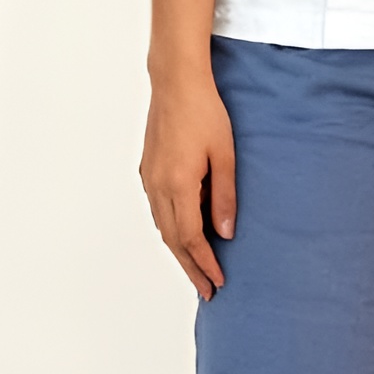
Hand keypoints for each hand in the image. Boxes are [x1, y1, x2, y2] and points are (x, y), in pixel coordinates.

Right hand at [142, 65, 236, 297]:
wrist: (176, 83)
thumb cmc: (204, 112)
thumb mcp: (224, 155)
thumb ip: (224, 196)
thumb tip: (225, 233)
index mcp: (177, 184)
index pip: (190, 238)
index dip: (204, 263)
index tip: (218, 282)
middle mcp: (157, 186)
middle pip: (172, 240)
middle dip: (190, 267)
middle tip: (207, 290)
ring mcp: (149, 178)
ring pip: (162, 227)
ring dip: (179, 251)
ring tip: (197, 269)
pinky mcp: (148, 170)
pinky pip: (158, 211)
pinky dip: (171, 230)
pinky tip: (184, 235)